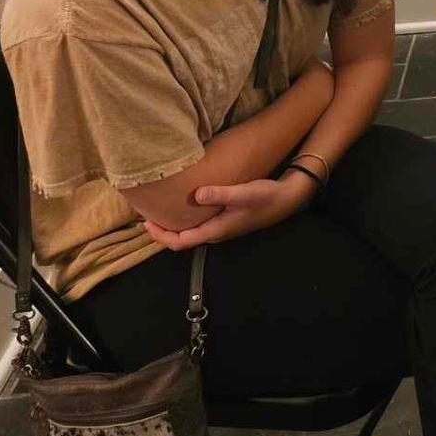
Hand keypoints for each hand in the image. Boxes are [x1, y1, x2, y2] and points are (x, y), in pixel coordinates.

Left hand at [143, 173, 315, 249]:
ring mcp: (221, 227)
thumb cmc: (267, 197)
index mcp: (216, 230)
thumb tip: (196, 194)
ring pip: (190, 231)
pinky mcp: (225, 219)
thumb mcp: (245, 193)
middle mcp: (216, 232)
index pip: (181, 242)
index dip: (161, 236)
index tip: (146, 223)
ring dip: (174, 223)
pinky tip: (184, 203)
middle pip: (182, 239)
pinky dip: (186, 217)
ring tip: (160, 209)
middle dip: (163, 230)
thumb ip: (221, 193)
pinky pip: (199, 223)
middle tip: (147, 214)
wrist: (288, 199)